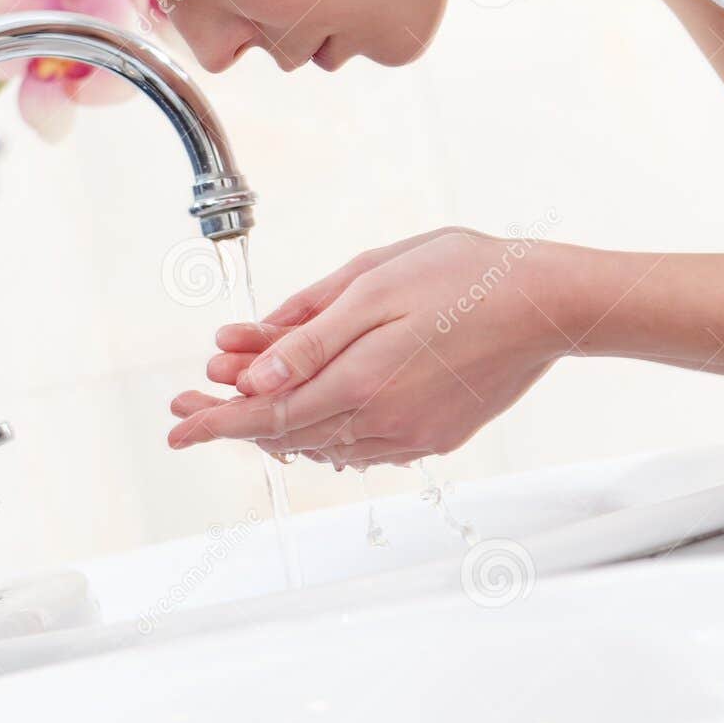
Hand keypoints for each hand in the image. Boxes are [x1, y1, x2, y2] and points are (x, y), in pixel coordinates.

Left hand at [168, 227, 566, 466]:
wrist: (547, 303)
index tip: (176, 429)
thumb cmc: (466, 276)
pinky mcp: (434, 436)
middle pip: (287, 434)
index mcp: (361, 381)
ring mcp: (411, 436)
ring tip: (242, 394)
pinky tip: (311, 409)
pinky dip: (323, 430)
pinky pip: (360, 446)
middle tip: (191, 403)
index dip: (214, 424)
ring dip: (276, 422)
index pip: (266, 415)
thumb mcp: (375, 284)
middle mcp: (382, 422)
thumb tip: (253, 376)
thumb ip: (310, 333)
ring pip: (321, 443)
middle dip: (233, 417)